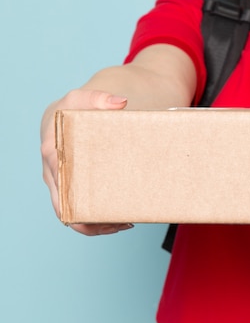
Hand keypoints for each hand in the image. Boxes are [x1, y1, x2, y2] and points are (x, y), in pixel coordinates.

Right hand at [40, 90, 133, 235]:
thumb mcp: (82, 98)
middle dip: (93, 222)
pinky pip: (78, 208)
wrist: (68, 111)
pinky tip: (118, 218)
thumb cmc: (73, 107)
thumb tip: (120, 103)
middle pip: (66, 209)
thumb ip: (99, 98)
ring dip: (97, 224)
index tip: (107, 210)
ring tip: (124, 223)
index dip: (80, 205)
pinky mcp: (70, 184)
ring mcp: (60, 181)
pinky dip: (96, 217)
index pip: (60, 188)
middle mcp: (52, 173)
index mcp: (51, 155)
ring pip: (72, 213)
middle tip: (123, 222)